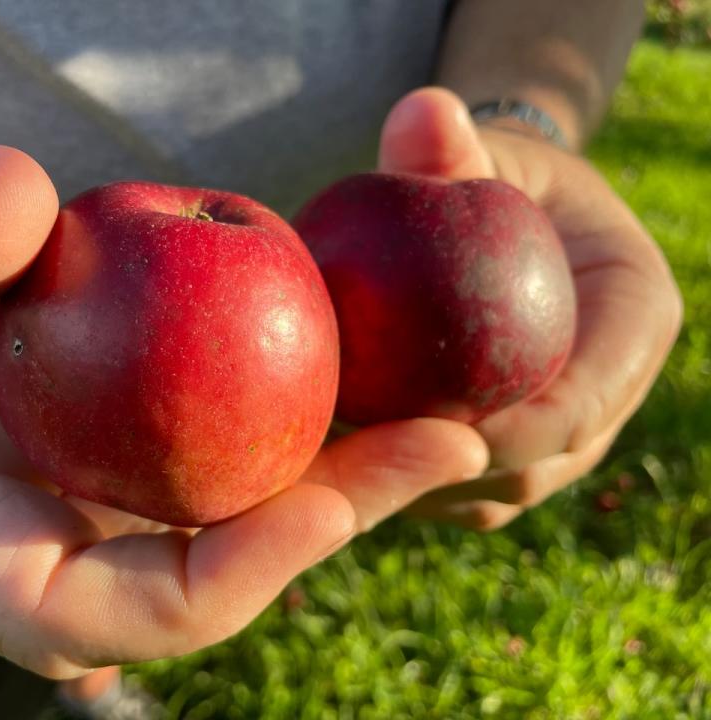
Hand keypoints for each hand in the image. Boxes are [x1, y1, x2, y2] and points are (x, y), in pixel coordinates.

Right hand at [0, 135, 487, 676]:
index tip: (320, 513)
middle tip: (449, 444)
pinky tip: (370, 358)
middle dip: (323, 530)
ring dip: (342, 475)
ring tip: (448, 408)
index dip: (204, 592)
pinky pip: (215, 438)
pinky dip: (296, 411)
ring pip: (222, 513)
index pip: (75, 611)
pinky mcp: (111, 427)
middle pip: (191, 577)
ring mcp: (75, 481)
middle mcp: (26, 523)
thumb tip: (11, 217)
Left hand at [376, 88, 681, 529]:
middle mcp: (606, 391)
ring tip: (342, 478)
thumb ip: (453, 144)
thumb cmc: (493, 175)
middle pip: (541, 464)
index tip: (428, 435)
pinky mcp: (508, 449)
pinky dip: (403, 484)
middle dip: (453, 475)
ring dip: (419, 493)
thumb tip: (421, 112)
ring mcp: (559, 432)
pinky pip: (459, 486)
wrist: (500, 218)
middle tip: (364, 467)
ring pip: (495, 490)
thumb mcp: (481, 150)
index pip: (586, 400)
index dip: (516, 433)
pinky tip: (336, 469)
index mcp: (634, 319)